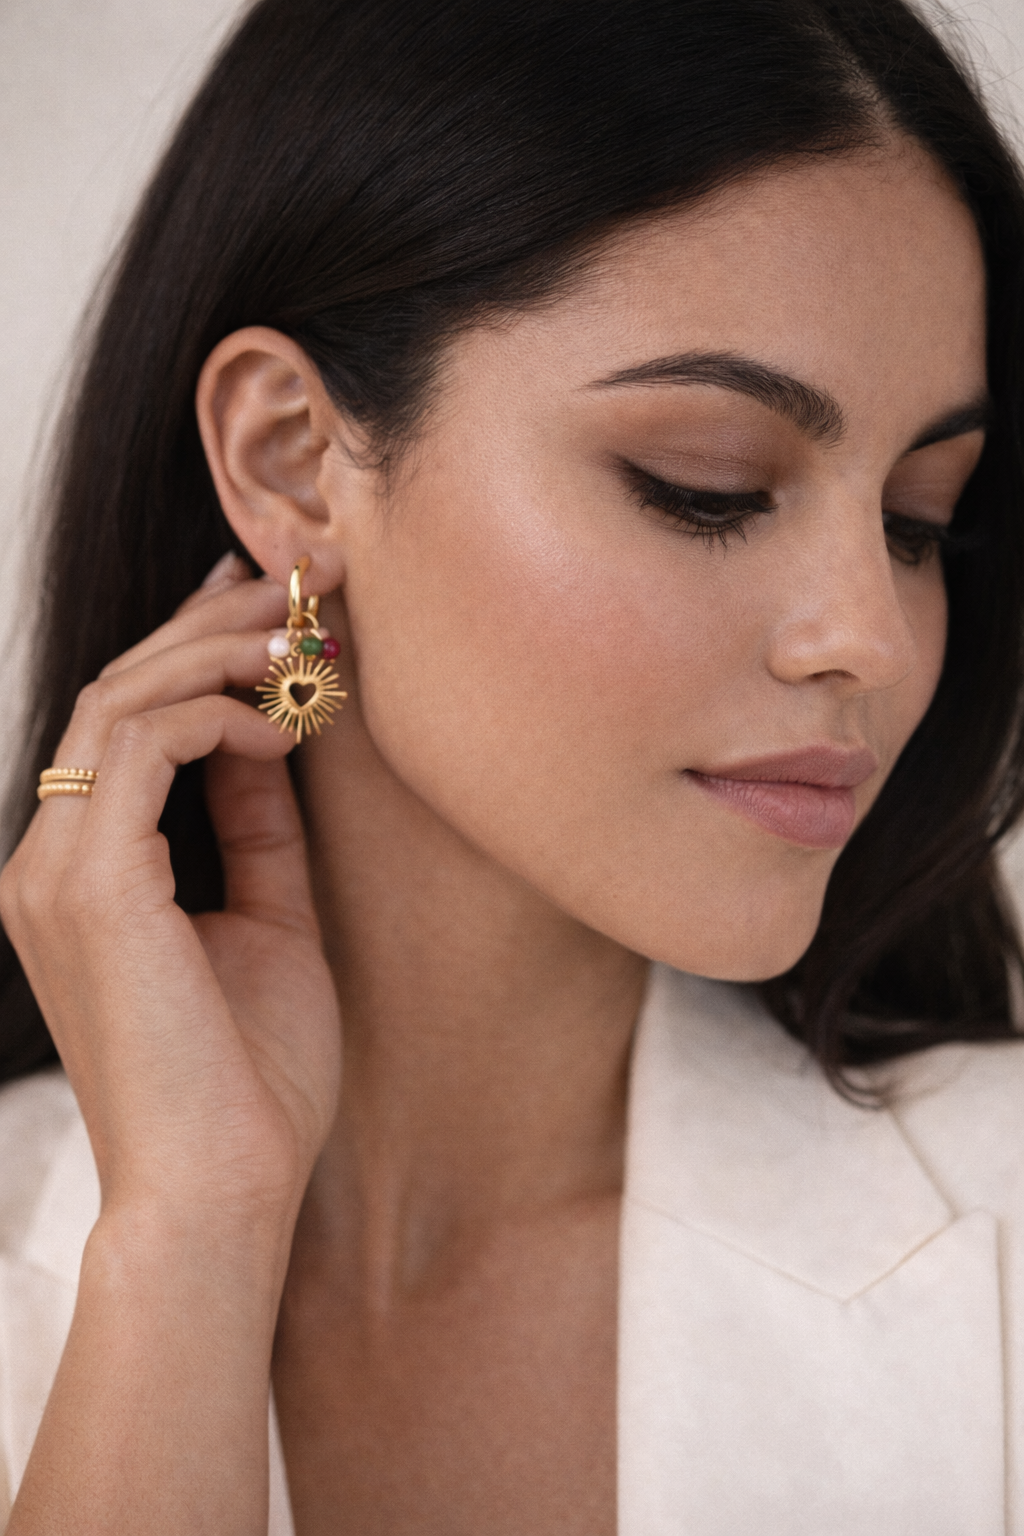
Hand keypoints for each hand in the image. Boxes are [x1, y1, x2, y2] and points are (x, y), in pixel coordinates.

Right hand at [0, 558, 341, 1236]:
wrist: (226, 1193)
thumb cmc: (251, 1079)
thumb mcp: (269, 923)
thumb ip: (259, 829)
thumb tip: (278, 738)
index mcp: (83, 877)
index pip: (124, 727)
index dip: (194, 652)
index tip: (268, 607)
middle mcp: (48, 863)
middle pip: (118, 693)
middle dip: (211, 627)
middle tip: (296, 583)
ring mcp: (53, 872)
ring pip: (121, 702)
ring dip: (217, 653)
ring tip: (303, 637)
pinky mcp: (87, 886)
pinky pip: (143, 748)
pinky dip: (216, 715)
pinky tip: (286, 723)